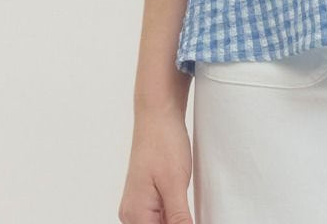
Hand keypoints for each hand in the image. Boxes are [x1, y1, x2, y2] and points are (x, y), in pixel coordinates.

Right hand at [118, 108, 192, 223]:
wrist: (158, 114)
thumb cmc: (163, 143)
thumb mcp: (176, 183)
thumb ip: (179, 216)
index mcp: (136, 214)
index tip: (194, 219)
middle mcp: (131, 214)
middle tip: (195, 213)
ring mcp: (138, 205)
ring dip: (178, 222)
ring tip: (193, 211)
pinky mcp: (146, 196)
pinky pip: (160, 216)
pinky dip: (175, 216)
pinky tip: (189, 212)